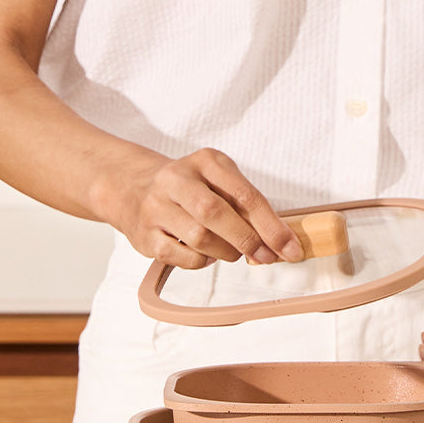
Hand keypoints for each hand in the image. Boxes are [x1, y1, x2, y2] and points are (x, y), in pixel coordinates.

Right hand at [101, 147, 303, 268]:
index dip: (271, 226)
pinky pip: (183, 257)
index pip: (244, 194)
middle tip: (265, 256)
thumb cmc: (191, 188)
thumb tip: (279, 240)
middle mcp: (177, 180)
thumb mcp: (219, 180)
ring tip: (233, 252)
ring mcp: (157, 207)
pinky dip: (203, 261)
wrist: (133, 187)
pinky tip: (206, 254)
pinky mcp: (146, 235)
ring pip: (200, 238)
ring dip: (226, 252)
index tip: (290, 247)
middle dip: (248, 241)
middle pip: (217, 215)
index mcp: (205, 161)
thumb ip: (246, 205)